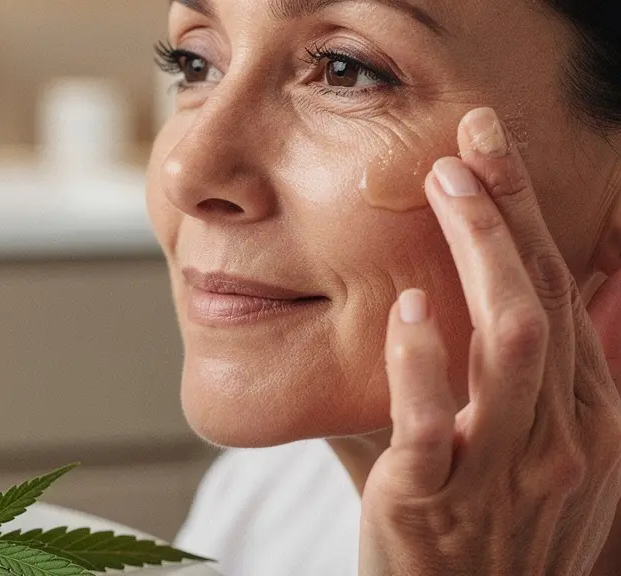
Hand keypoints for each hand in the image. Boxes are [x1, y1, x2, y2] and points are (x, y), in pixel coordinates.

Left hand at [358, 107, 620, 575]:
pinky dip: (422, 362)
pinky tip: (409, 310)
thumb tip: (479, 298)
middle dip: (511, 211)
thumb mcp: (527, 451)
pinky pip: (435, 425)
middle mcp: (560, 438)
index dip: (531, 217)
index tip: (492, 151)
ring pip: (511, 344)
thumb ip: (510, 378)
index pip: (564, 295)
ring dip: (482, 253)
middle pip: (545, 300)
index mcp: (584, 418)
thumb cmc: (489, 530)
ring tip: (443, 189)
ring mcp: (503, 471)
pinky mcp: (433, 500)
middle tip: (470, 142)